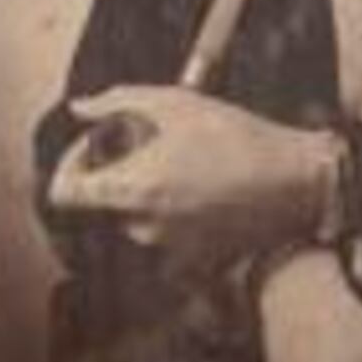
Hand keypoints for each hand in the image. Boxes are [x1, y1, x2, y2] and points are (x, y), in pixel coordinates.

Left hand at [46, 85, 334, 272]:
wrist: (298, 182)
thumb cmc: (240, 139)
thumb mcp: (178, 103)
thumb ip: (118, 102)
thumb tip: (81, 108)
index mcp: (131, 190)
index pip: (63, 193)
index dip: (69, 166)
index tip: (94, 147)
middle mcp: (142, 226)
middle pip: (100, 203)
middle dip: (115, 173)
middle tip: (146, 146)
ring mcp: (168, 248)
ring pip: (133, 217)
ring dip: (144, 191)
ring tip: (181, 164)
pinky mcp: (193, 259)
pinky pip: (165, 233)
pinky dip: (171, 212)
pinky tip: (200, 187)